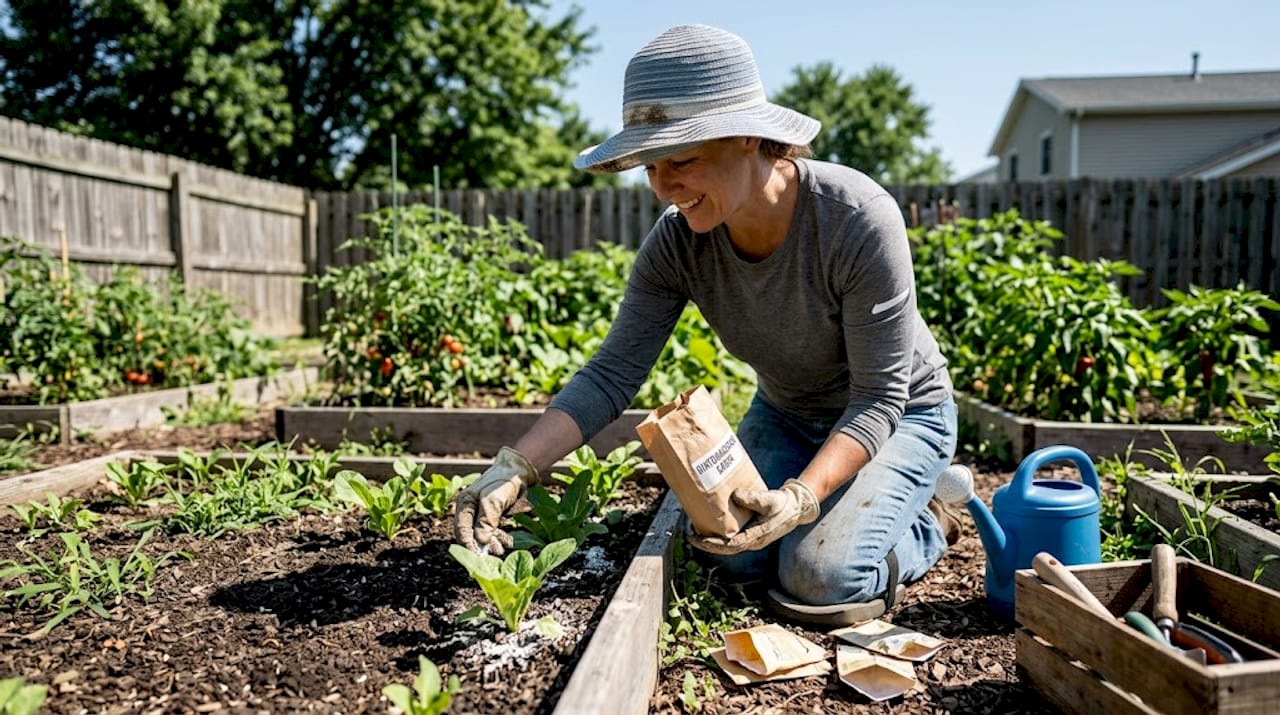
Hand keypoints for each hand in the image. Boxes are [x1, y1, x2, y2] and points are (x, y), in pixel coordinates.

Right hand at [454, 446, 537, 554]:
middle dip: (482, 545)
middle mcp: (470, 509)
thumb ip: (485, 521)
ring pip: (483, 534)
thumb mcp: (493, 501)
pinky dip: (498, 537)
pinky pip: (492, 530)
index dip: (468, 544)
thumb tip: (480, 542)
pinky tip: (507, 542)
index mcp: (465, 503)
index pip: (461, 529)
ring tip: (502, 549)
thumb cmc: (503, 482)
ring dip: (492, 543)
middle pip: (471, 534)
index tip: (477, 556)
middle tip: (494, 554)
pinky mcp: (493, 515)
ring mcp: (482, 513)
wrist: (519, 471)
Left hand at [689, 479, 819, 554]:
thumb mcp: (770, 499)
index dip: (713, 544)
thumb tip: (735, 495)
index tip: (698, 539)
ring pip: (727, 543)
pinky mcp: (749, 530)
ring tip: (694, 529)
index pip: (730, 546)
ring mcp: (750, 537)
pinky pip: (730, 535)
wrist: (795, 507)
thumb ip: (754, 498)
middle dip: (706, 544)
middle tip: (689, 535)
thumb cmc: (783, 504)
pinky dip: (719, 532)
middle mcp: (751, 541)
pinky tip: (709, 523)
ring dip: (711, 539)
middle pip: (724, 548)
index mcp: (756, 537)